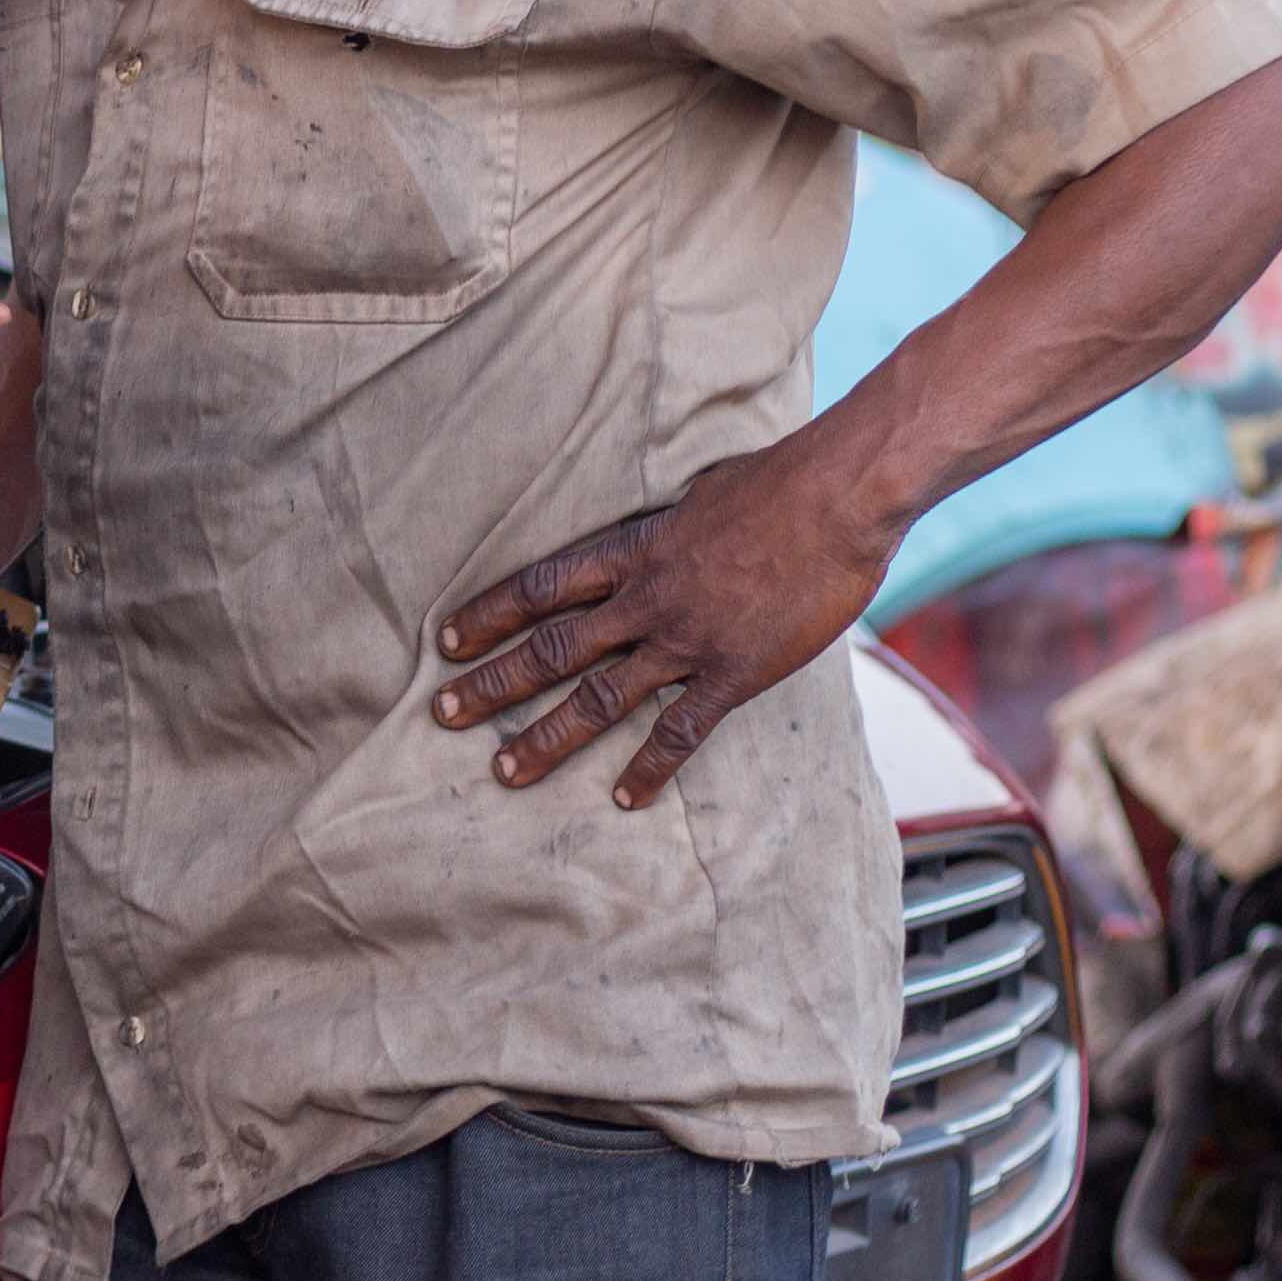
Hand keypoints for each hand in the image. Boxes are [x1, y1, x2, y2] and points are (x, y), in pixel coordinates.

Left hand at [432, 427, 902, 805]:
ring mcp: (685, 639)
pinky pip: (680, 731)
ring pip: (598, 698)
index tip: (448, 642)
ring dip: (547, 738)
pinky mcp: (732, 673)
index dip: (490, 615)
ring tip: (504, 772)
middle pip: (551, 648)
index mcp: (634, 550)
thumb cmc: (777, 482)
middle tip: (443, 714)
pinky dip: (649, 768)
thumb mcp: (699, 495)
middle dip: (493, 684)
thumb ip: (669, 529)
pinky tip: (623, 798)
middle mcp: (645, 599)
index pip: (541, 586)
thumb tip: (661, 535)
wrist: (838, 496)